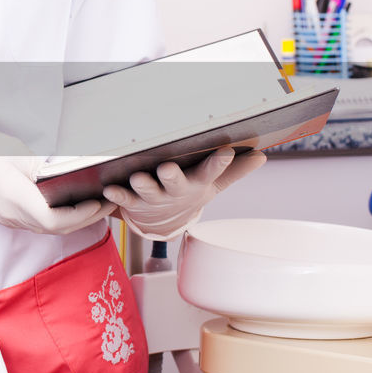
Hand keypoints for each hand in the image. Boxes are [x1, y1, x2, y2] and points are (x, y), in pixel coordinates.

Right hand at [0, 128, 115, 234]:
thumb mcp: (14, 154)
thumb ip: (42, 167)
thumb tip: (68, 173)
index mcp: (15, 199)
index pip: (55, 219)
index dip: (81, 214)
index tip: (99, 201)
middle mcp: (13, 214)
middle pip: (56, 228)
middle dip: (85, 218)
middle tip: (107, 203)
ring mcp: (8, 218)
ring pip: (49, 228)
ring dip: (74, 220)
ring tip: (94, 203)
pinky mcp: (6, 214)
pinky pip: (38, 223)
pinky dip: (59, 217)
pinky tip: (69, 204)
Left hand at [103, 147, 266, 239]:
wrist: (164, 221)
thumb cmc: (189, 191)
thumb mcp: (213, 184)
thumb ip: (233, 170)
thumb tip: (262, 156)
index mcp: (196, 183)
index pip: (211, 173)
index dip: (219, 164)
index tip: (225, 152)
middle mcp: (175, 191)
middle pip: (175, 183)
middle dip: (172, 176)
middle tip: (167, 168)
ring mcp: (153, 198)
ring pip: (148, 191)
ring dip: (143, 185)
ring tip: (137, 178)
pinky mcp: (134, 202)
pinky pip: (124, 200)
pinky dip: (117, 196)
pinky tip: (109, 190)